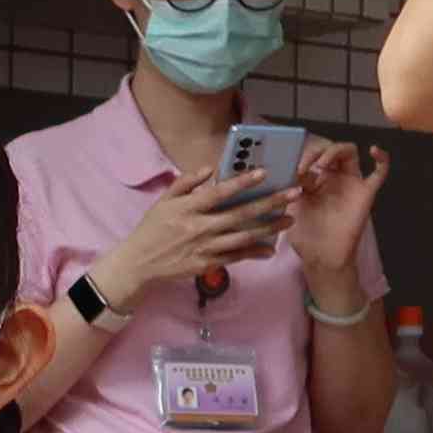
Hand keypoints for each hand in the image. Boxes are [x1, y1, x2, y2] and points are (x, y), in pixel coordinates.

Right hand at [88, 164, 295, 310]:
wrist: (139, 263)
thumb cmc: (152, 229)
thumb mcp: (164, 201)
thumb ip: (186, 182)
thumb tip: (210, 169)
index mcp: (189, 208)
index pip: (220, 192)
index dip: (242, 182)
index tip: (263, 173)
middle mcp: (200, 227)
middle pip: (241, 214)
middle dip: (270, 203)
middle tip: (293, 194)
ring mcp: (205, 248)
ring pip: (244, 237)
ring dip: (269, 228)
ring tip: (288, 219)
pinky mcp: (207, 264)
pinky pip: (235, 257)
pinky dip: (253, 253)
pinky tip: (269, 248)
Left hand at [288, 138, 389, 291]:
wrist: (322, 257)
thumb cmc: (306, 236)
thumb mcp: (292, 207)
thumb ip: (292, 187)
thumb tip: (295, 170)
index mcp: (314, 180)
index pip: (311, 156)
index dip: (302, 158)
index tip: (293, 171)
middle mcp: (333, 178)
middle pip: (329, 149)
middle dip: (317, 151)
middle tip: (304, 166)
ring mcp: (350, 183)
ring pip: (349, 153)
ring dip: (335, 151)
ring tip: (323, 162)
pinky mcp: (366, 193)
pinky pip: (379, 173)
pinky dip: (382, 159)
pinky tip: (374, 150)